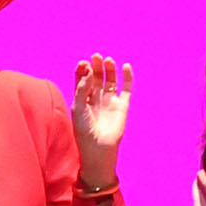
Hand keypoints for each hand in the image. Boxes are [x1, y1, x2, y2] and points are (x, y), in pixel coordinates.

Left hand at [69, 53, 132, 179]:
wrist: (99, 148)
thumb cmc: (84, 131)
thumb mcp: (77, 108)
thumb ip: (82, 88)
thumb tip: (90, 72)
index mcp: (82, 98)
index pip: (82, 79)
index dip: (83, 69)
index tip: (83, 63)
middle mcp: (96, 98)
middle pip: (96, 77)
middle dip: (96, 66)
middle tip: (95, 57)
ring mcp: (110, 101)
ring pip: (110, 80)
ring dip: (109, 69)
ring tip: (108, 60)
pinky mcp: (122, 106)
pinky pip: (126, 89)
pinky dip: (127, 77)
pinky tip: (125, 66)